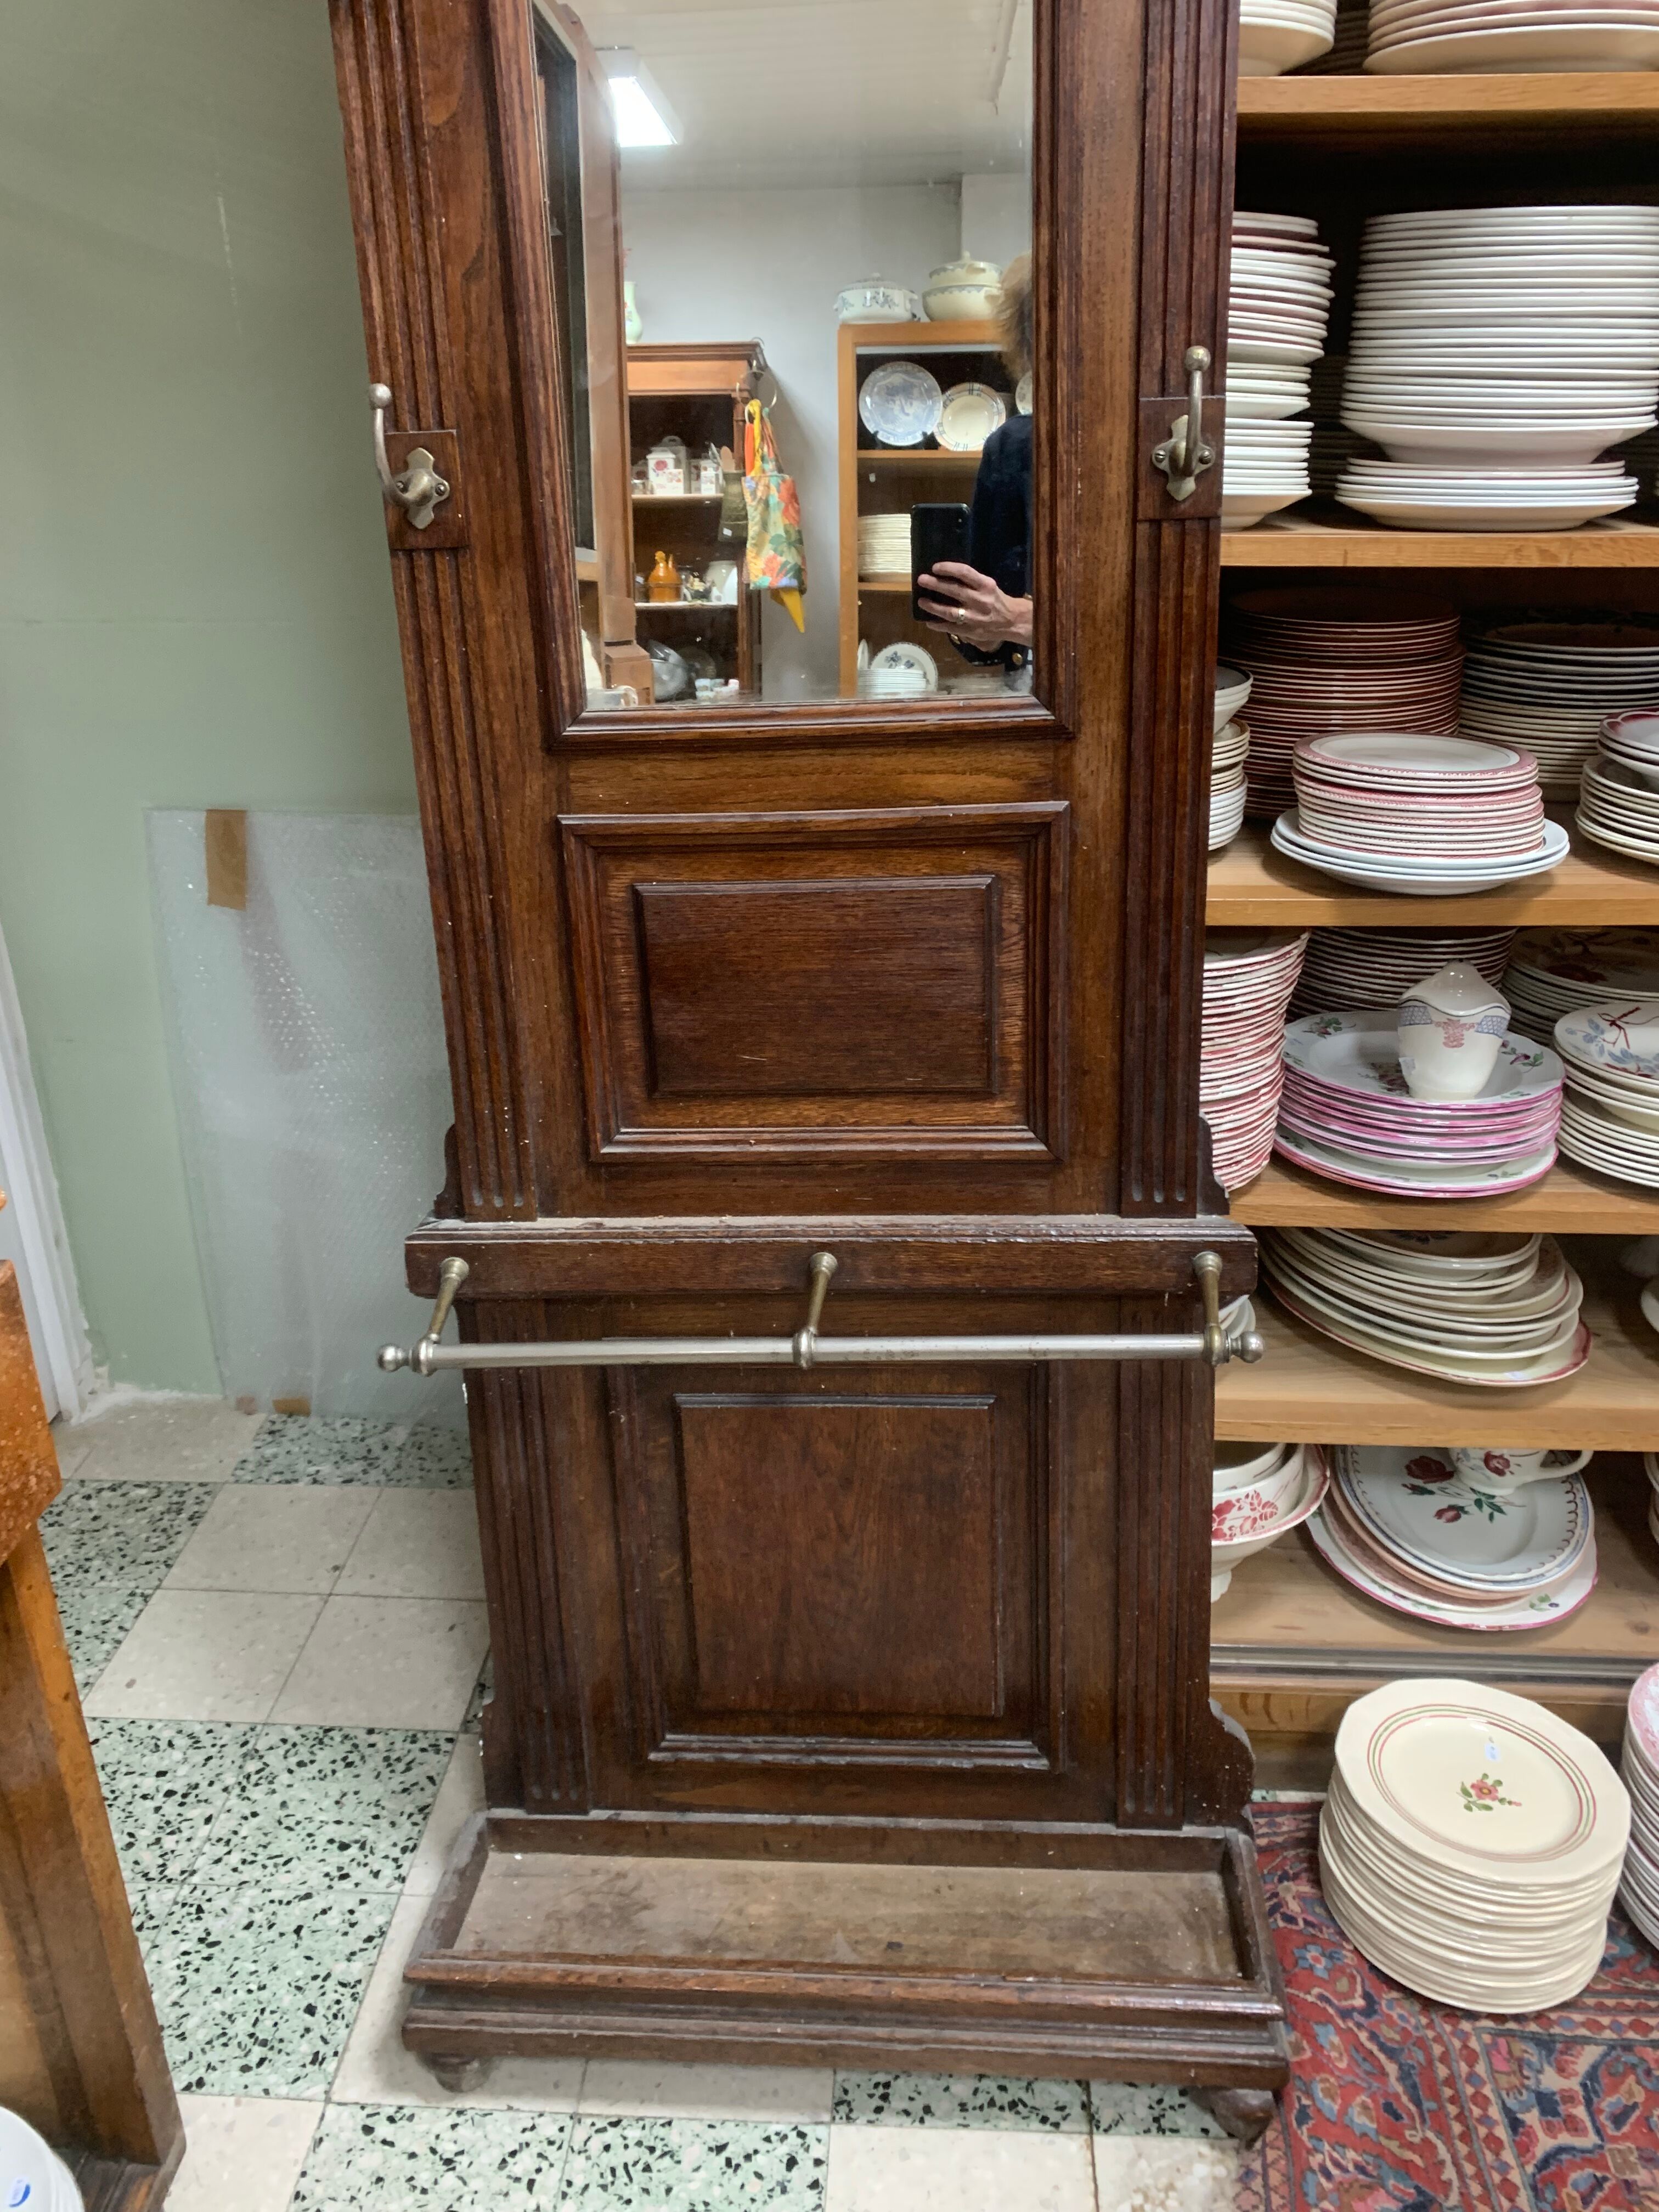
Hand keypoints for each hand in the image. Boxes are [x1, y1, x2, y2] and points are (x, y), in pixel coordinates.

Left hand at [916, 561, 1033, 648]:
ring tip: (921, 601)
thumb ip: (972, 582)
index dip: (948, 568)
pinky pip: (951, 628)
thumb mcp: (989, 585)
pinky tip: (929, 622)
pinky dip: (939, 625)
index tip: (935, 567)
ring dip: (933, 606)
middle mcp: (980, 600)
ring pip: (950, 612)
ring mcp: (975, 617)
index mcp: (985, 585)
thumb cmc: (997, 600)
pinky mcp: (972, 631)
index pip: (965, 572)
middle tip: (922, 580)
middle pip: (954, 591)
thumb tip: (947, 576)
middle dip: (935, 584)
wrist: (1012, 621)